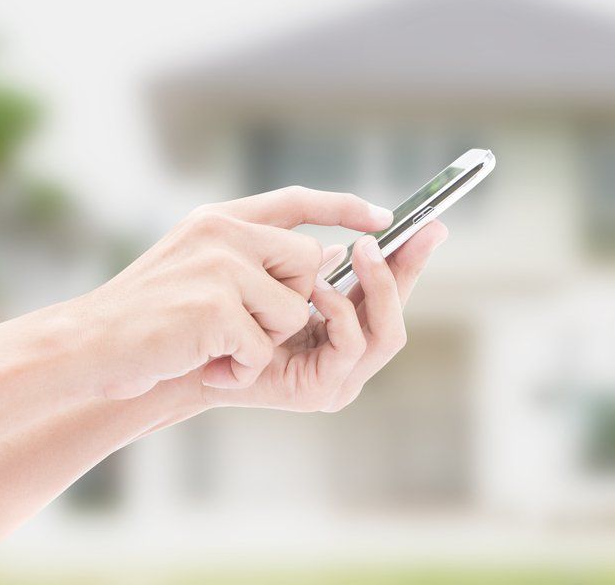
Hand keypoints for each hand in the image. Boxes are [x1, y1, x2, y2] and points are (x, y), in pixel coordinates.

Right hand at [73, 187, 393, 399]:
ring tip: (214, 343)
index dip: (343, 207)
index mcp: (220, 220)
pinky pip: (263, 346)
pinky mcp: (215, 307)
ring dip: (262, 340)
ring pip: (293, 310)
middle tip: (237, 323)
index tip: (384, 217)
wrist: (89, 347)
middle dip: (290, 304)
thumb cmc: (147, 318)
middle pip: (310, 263)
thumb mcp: (198, 268)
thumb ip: (253, 256)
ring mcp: (219, 267)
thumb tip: (324, 259)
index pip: (295, 201)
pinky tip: (205, 361)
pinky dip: (240, 367)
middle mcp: (222, 233)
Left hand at [201, 220, 447, 411]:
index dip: (411, 259)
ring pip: (389, 333)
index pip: (388, 293)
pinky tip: (320, 288)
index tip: (432, 223)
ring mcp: (339, 378)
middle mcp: (347, 356)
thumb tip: (355, 235)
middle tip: (406, 231)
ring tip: (361, 250)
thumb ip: (313, 257)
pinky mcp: (323, 392)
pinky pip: (353, 346)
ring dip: (377, 286)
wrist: (183, 352)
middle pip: (399, 313)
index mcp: (340, 327)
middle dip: (407, 269)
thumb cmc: (223, 308)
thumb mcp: (275, 268)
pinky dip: (342, 311)